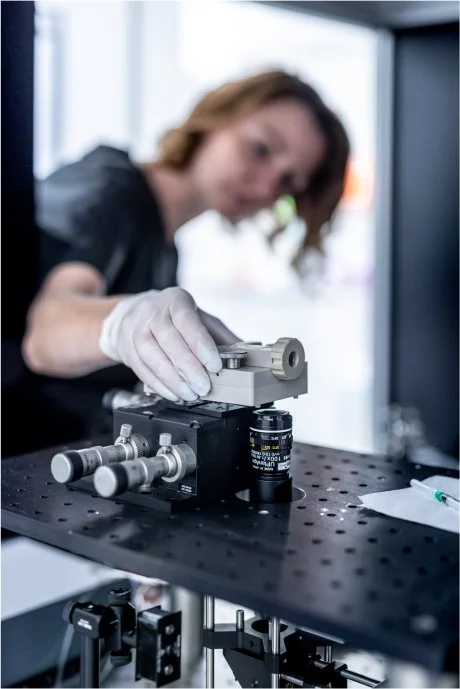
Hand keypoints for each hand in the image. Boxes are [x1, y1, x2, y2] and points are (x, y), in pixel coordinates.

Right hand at [99, 287, 238, 401]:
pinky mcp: (127, 348)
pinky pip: (142, 370)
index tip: (215, 365)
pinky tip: (174, 394)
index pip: (187, 321)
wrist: (134, 313)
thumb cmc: (174, 317)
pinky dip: (160, 385)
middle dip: (188, 368)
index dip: (201, 344)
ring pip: (152, 357)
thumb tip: (245, 355)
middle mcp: (152, 312)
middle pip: (169, 341)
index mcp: (175, 300)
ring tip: (190, 394)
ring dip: (173, 380)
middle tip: (204, 386)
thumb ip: (221, 335)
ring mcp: (135, 330)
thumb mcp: (200, 317)